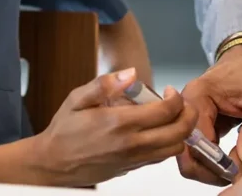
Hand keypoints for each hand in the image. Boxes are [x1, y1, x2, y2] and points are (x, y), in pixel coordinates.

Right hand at [31, 67, 197, 186]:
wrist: (53, 163)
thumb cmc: (64, 132)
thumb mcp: (77, 99)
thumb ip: (104, 84)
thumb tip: (130, 73)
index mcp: (120, 123)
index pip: (166, 111)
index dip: (175, 97)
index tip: (169, 91)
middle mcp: (131, 144)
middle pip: (179, 131)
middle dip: (188, 114)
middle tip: (181, 103)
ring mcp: (134, 159)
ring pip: (175, 148)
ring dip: (180, 131)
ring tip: (171, 116)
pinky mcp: (132, 168)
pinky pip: (161, 157)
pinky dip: (169, 143)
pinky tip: (159, 130)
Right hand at [177, 45, 241, 184]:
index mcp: (196, 97)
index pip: (193, 140)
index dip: (210, 161)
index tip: (233, 171)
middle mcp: (186, 108)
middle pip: (184, 151)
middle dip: (205, 169)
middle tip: (231, 176)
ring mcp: (189, 116)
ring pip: (189, 154)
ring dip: (208, 168)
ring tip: (232, 172)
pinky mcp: (198, 124)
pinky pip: (198, 149)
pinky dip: (210, 161)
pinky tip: (228, 164)